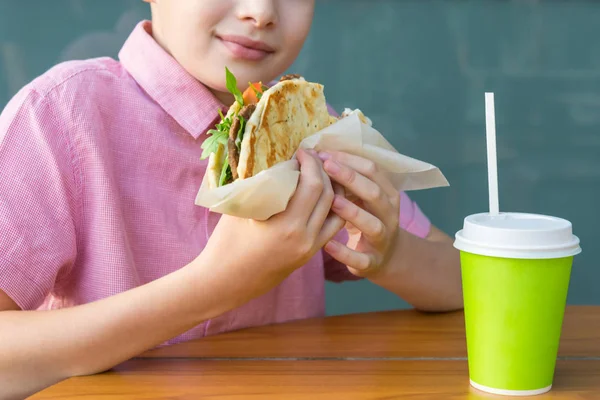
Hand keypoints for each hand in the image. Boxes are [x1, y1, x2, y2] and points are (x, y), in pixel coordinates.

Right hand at [200, 149, 344, 301]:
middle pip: (328, 195)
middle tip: (312, 157)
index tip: (301, 150)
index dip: (311, 162)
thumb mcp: (241, 208)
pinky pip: (332, 227)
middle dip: (323, 171)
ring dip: (333, 188)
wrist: (223, 282)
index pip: (313, 184)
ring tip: (322, 173)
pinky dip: (332, 208)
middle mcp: (304, 238)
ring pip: (337, 211)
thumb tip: (276, 158)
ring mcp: (309, 249)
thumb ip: (263, 184)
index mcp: (287, 226)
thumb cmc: (225, 242)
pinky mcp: (309, 255)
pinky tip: (323, 195)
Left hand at [319, 151, 400, 277]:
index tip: (324, 154)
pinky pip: (361, 258)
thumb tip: (318, 155)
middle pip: (374, 193)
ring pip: (372, 224)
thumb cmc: (366, 218)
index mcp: (387, 194)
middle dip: (351, 178)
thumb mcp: (363, 198)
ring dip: (353, 212)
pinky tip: (328, 244)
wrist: (386, 257)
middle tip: (326, 166)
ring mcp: (383, 239)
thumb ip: (348, 181)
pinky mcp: (373, 262)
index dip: (350, 160)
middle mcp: (389, 214)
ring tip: (332, 201)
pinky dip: (345, 252)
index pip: (372, 171)